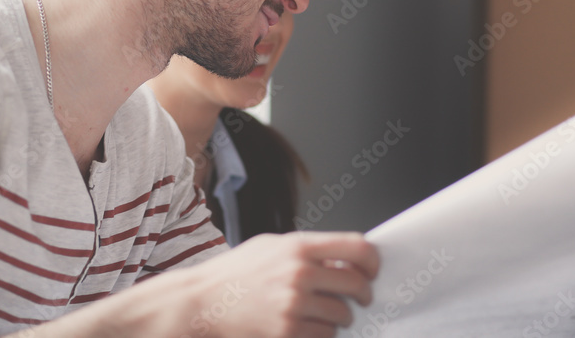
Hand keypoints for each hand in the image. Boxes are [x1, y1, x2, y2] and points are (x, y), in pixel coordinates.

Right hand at [183, 231, 379, 337]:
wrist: (202, 301)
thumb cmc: (235, 273)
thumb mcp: (271, 246)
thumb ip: (307, 251)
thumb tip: (343, 261)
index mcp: (298, 246)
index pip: (356, 247)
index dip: (372, 260)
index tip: (372, 269)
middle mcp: (299, 274)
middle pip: (356, 284)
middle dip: (364, 293)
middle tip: (360, 296)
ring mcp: (294, 305)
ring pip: (343, 315)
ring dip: (340, 315)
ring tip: (323, 310)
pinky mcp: (288, 332)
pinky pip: (324, 335)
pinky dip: (322, 332)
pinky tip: (306, 324)